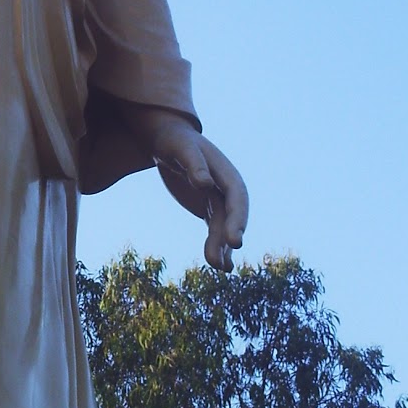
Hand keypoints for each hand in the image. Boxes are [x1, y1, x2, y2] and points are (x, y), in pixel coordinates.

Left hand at [132, 107, 247, 271]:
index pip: (237, 198)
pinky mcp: (208, 209)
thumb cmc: (176, 141)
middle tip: (226, 259)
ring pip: (222, 227)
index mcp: (227, 174)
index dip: (238, 219)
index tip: (234, 240)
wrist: (169, 140)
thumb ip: (194, 165)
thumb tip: (204, 183)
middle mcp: (227, 190)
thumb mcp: (182, 148)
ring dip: (221, 247)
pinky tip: (218, 265)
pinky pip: (215, 231)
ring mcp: (219, 201)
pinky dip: (217, 246)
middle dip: (231, 236)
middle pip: (233, 216)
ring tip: (218, 267)